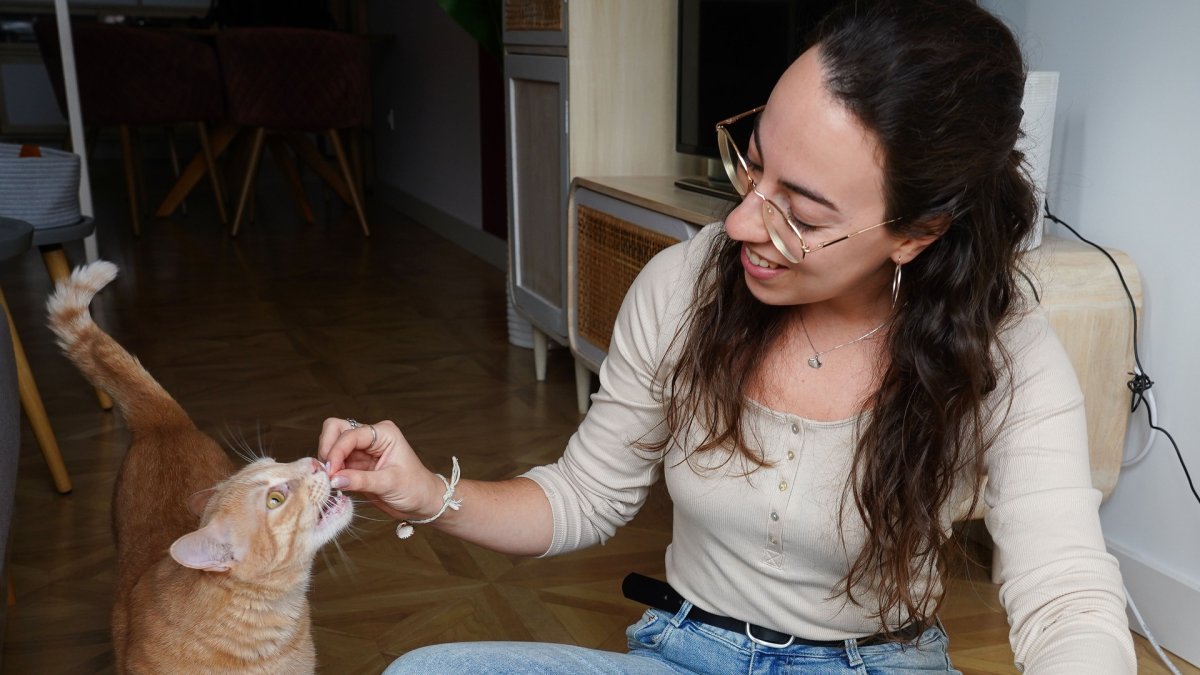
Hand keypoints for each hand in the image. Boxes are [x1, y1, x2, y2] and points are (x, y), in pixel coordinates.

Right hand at [316, 418, 442, 520]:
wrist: (422, 502)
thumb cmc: (415, 488)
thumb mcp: (390, 483)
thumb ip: (361, 480)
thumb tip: (334, 479)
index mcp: (383, 433)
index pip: (350, 434)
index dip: (337, 450)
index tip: (331, 471)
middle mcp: (370, 437)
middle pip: (335, 430)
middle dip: (328, 449)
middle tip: (327, 472)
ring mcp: (361, 450)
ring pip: (332, 445)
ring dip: (327, 461)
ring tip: (330, 480)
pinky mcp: (355, 465)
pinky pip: (334, 462)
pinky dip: (330, 471)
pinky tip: (333, 483)